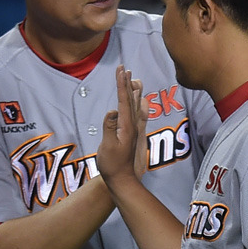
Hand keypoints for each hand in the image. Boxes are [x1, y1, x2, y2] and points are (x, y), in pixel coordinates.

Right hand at [97, 65, 148, 187]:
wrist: (122, 180)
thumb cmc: (112, 165)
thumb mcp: (107, 147)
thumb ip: (110, 128)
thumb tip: (112, 111)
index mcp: (126, 126)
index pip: (123, 100)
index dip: (121, 84)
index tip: (120, 70)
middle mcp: (132, 126)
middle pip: (130, 100)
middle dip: (126, 83)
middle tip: (125, 68)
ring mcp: (133, 131)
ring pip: (134, 106)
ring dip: (132, 91)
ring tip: (133, 78)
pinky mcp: (131, 135)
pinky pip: (135, 115)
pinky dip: (136, 104)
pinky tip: (139, 100)